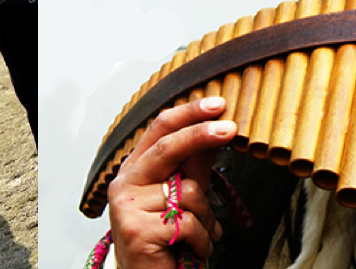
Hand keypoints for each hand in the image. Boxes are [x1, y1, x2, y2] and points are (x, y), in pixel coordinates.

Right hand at [108, 97, 235, 268]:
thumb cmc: (166, 242)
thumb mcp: (185, 198)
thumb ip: (195, 165)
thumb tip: (216, 129)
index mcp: (135, 170)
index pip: (159, 129)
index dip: (188, 113)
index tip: (218, 104)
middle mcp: (125, 183)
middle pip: (167, 148)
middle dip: (201, 135)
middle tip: (230, 127)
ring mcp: (127, 206)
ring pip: (187, 192)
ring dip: (207, 218)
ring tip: (200, 236)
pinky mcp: (136, 230)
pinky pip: (187, 222)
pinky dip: (201, 239)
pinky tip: (193, 250)